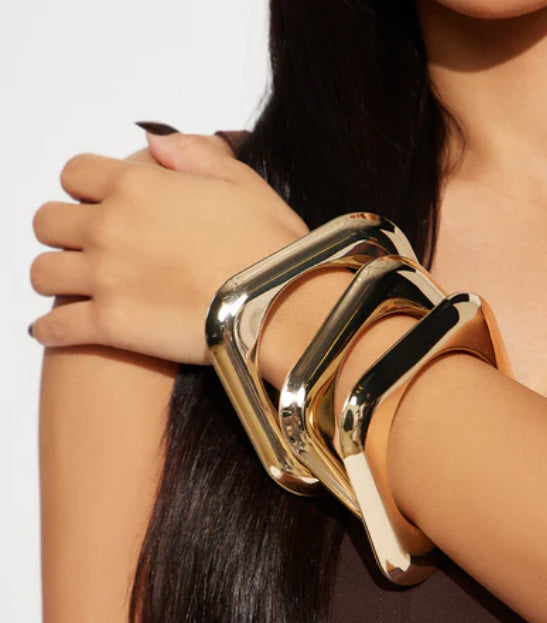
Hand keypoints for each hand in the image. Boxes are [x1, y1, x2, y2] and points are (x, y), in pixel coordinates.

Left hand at [29, 132, 309, 363]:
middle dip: (61, 232)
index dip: (83, 187)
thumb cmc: (270, 247)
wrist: (280, 305)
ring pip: (42, 273)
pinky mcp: (109, 325)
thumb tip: (155, 144)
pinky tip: (53, 331)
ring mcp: (104, 277)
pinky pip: (55, 327)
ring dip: (52, 277)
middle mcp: (109, 226)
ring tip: (70, 289)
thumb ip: (193, 155)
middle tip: (82, 247)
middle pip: (48, 221)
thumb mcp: (241, 181)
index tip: (95, 202)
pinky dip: (49, 329)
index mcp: (137, 185)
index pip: (75, 173)